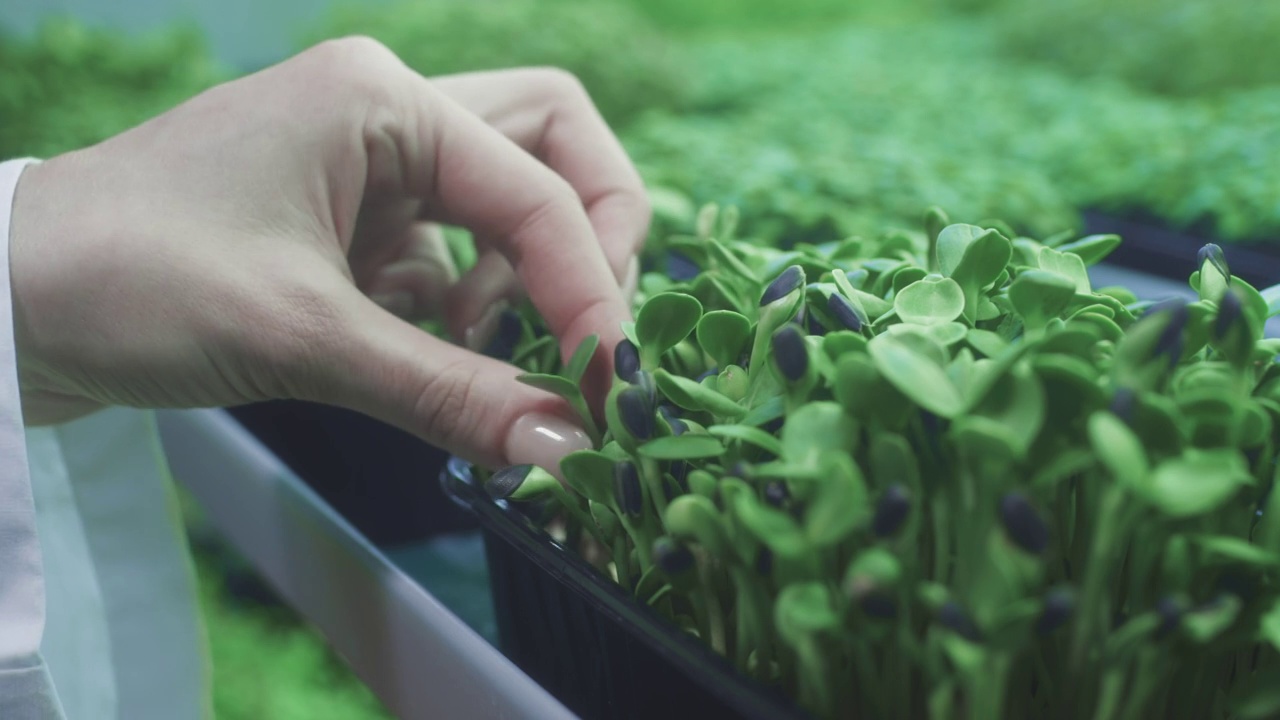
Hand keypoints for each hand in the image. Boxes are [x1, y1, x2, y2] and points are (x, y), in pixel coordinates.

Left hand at [8, 37, 649, 472]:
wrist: (13, 301)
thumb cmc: (133, 283)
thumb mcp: (304, 339)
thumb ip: (449, 393)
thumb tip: (569, 448)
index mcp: (380, 99)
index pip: (539, 186)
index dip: (587, 286)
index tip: (604, 382)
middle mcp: (388, 111)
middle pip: (553, 143)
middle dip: (590, 235)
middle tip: (584, 329)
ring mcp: (372, 161)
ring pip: (512, 191)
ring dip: (528, 271)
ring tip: (485, 345)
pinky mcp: (355, 216)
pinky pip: (456, 248)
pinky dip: (468, 302)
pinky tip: (428, 348)